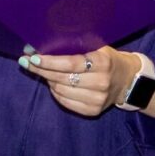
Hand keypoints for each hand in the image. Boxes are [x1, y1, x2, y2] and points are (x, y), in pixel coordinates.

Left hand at [21, 45, 139, 119]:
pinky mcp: (93, 111)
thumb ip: (76, 46)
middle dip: (41, 70)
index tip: (33, 57)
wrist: (127, 80)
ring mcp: (98, 99)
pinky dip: (56, 92)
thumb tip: (44, 44)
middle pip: (63, 78)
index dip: (50, 61)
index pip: (71, 63)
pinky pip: (65, 102)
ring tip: (43, 71)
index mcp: (102, 62)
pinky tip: (53, 84)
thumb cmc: (107, 59)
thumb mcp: (98, 47)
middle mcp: (101, 82)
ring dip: (48, 80)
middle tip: (27, 62)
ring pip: (61, 91)